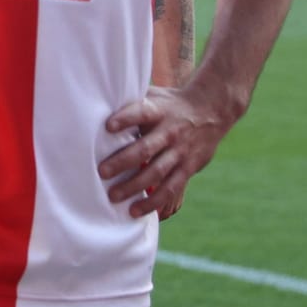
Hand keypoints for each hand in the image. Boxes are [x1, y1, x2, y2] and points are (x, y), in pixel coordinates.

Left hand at [99, 86, 233, 218]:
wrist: (212, 111)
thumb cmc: (169, 104)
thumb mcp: (153, 95)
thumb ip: (130, 101)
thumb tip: (95, 99)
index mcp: (158, 111)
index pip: (141, 113)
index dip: (125, 119)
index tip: (108, 126)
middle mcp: (170, 132)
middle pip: (146, 148)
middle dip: (123, 162)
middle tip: (102, 172)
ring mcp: (180, 151)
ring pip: (158, 172)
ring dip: (135, 186)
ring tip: (114, 197)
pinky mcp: (188, 167)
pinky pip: (171, 187)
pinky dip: (155, 201)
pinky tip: (137, 211)